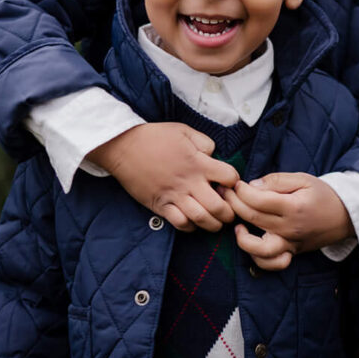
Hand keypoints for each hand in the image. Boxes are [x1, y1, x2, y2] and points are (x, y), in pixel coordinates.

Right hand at [90, 122, 239, 231]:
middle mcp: (189, 182)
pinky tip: (193, 221)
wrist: (124, 146)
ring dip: (213, 224)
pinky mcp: (160, 205)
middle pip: (219, 207)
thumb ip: (205, 142)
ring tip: (215, 221)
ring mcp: (174, 196)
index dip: (234, 182)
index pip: (230, 178)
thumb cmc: (155, 137)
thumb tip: (214, 155)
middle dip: (229, 213)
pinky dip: (190, 226)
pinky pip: (180, 223)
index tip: (230, 183)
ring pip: (201, 219)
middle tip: (229, 211)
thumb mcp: (184, 130)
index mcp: (198, 163)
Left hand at [224, 173, 354, 267]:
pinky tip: (251, 241)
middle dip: (233, 203)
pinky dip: (258, 258)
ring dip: (242, 238)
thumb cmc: (323, 194)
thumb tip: (252, 185)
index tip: (235, 183)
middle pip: (252, 217)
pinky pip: (271, 263)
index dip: (241, 190)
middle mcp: (290, 228)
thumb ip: (276, 181)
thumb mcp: (303, 179)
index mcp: (293, 207)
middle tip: (224, 193)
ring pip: (258, 249)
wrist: (346, 216)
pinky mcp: (291, 252)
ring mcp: (290, 243)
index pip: (257, 199)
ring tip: (237, 224)